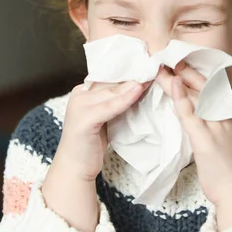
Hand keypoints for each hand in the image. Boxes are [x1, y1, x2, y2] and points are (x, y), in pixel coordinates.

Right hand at [42, 80, 147, 231]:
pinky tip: (139, 91)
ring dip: (134, 85)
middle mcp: (79, 94)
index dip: (130, 72)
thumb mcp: (105, 117)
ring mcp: (79, 105)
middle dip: (134, 76)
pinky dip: (126, 99)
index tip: (150, 65)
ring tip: (153, 76)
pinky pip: (110, 106)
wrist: (75, 167)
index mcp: (83, 91)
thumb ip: (114, 101)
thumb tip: (139, 85)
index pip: (110, 77)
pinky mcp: (84, 119)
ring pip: (112, 92)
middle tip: (156, 67)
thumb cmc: (91, 143)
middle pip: (112, 82)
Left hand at [155, 63, 231, 230]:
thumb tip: (194, 114)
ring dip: (178, 79)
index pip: (212, 88)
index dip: (196, 74)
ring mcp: (216, 128)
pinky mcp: (207, 141)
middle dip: (187, 70)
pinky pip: (192, 115)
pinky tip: (173, 85)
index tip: (181, 62)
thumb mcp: (222, 142)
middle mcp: (223, 118)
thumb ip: (210, 126)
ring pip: (197, 96)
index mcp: (226, 117)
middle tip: (168, 57)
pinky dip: (181, 98)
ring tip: (163, 67)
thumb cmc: (229, 171)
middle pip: (205, 87)